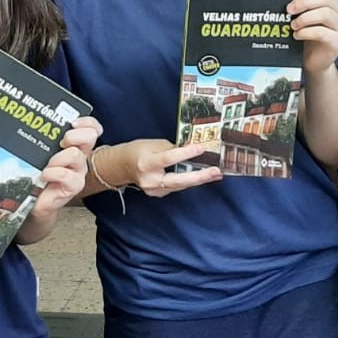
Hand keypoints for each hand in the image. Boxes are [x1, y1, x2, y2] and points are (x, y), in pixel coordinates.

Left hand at [33, 117, 101, 214]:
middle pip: (90, 136)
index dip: (86, 122)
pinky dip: (51, 173)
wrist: (35, 200)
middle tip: (61, 143)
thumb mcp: (42, 152)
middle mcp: (80, 156)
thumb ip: (44, 138)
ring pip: (75, 154)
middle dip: (73, 135)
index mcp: (75, 145)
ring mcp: (79, 171)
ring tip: (48, 165)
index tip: (72, 123)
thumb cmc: (38, 174)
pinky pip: (65, 174)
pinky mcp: (74, 186)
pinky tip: (44, 176)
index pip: (92, 128)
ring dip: (57, 158)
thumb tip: (32, 121)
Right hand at [103, 140, 222, 197]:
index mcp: (146, 163)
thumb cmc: (137, 151)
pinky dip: (189, 181)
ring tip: (215, 174)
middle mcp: (150, 180)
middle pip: (178, 180)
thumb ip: (171, 147)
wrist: (121, 167)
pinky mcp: (158, 194)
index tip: (201, 149)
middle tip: (215, 171)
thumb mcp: (152, 144)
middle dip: (199, 176)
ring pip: (180, 185)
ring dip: (199, 179)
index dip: (185, 154)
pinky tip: (201, 177)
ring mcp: (154, 190)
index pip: (168, 158)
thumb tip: (190, 149)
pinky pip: (177, 187)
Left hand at [288, 0, 337, 75]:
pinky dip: (306, 32)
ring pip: (325, 14)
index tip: (292, 0)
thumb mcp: (303, 13)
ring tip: (293, 25)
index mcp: (332, 2)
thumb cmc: (309, 36)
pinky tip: (298, 35)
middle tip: (290, 10)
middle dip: (304, 2)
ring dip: (305, 18)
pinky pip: (322, 33)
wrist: (313, 61)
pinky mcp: (337, 42)